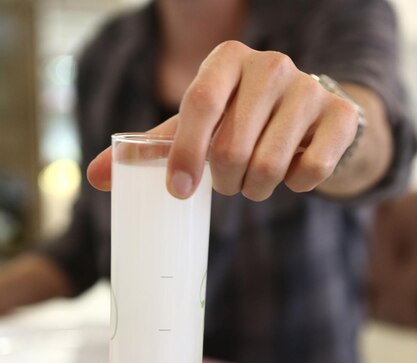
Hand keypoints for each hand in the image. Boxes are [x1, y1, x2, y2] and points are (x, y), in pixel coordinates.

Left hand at [87, 41, 358, 200]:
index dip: (185, 153)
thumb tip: (96, 178)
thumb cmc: (243, 122)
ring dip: (257, 189)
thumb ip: (153, 148)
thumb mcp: (198, 128)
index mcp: (227, 60)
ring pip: (269, 166)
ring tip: (257, 180)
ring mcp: (310, 88)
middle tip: (229, 182)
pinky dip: (296, 186)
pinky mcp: (340, 116)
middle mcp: (271, 66)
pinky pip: (310, 171)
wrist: (310, 117)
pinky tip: (293, 172)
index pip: (198, 105)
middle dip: (225, 181)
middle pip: (233, 148)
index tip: (178, 191)